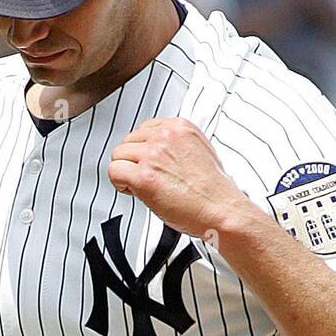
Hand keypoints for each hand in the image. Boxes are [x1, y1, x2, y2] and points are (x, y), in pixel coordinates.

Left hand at [108, 117, 257, 240]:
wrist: (221, 209)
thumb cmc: (213, 189)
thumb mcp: (201, 150)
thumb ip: (177, 144)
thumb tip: (159, 149)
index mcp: (179, 127)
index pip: (144, 129)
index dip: (143, 149)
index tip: (148, 162)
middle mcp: (165, 137)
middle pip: (128, 141)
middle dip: (133, 161)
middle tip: (146, 177)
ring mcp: (153, 155)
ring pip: (118, 156)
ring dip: (125, 172)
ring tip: (142, 186)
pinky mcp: (144, 176)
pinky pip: (114, 172)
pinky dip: (119, 184)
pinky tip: (134, 192)